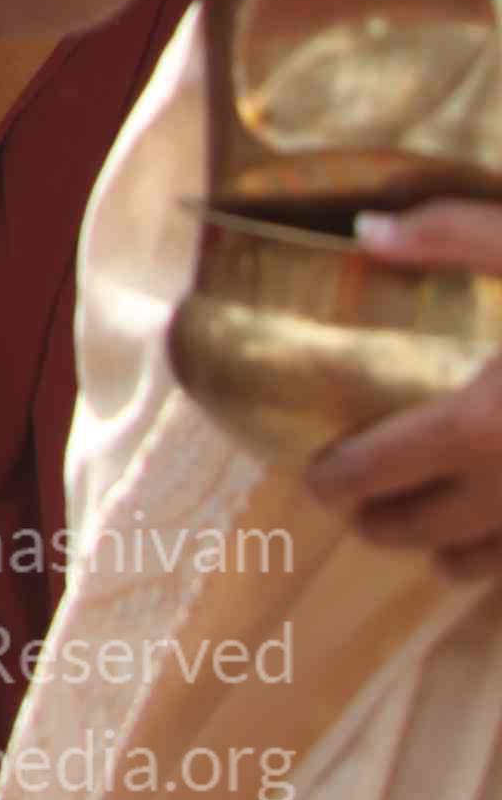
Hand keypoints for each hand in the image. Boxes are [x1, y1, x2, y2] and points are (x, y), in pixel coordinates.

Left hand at [310, 203, 501, 575]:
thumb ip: (454, 236)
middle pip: (418, 530)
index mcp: (484, 426)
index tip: (315, 477)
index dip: (333, 479)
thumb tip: (368, 230)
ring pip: (482, 569)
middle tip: (359, 505)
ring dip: (447, 553)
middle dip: (378, 520)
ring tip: (429, 531)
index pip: (377, 469)